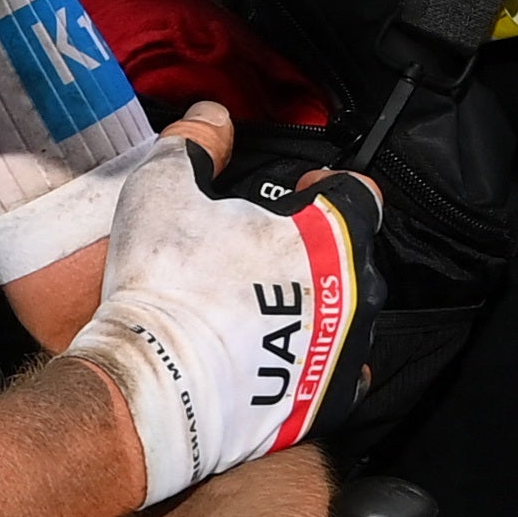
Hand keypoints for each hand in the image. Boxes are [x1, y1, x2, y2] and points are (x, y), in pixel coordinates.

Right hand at [62, 109, 373, 510]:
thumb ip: (196, 141)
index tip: (301, 191)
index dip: (330, 185)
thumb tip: (212, 114)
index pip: (360, 195)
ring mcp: (344, 352)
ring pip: (354, 317)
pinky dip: (325, 365)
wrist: (156, 383)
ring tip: (272, 305)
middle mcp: (352, 294)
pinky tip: (290, 356)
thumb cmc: (163, 283)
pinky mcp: (327, 402)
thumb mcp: (164, 187)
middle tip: (269, 251)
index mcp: (328, 236)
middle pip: (356, 257)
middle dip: (321, 249)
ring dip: (322, 305)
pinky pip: (347, 378)